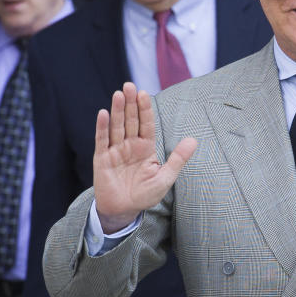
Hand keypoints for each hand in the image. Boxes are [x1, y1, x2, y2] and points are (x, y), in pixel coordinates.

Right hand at [93, 82, 196, 232]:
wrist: (124, 211)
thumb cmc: (145, 194)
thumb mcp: (165, 177)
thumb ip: (178, 158)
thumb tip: (193, 140)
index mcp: (146, 147)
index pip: (146, 124)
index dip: (145, 109)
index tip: (145, 94)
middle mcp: (130, 145)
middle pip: (130, 120)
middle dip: (130, 103)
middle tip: (130, 85)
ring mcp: (115, 150)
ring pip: (116, 126)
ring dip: (117, 110)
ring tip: (119, 94)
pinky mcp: (102, 159)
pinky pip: (102, 140)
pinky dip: (102, 127)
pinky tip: (103, 113)